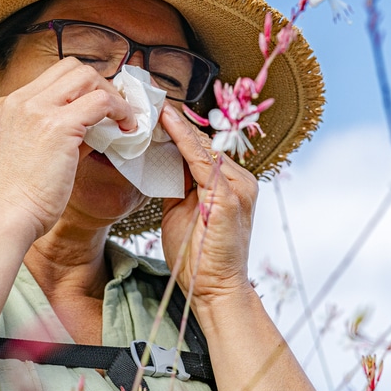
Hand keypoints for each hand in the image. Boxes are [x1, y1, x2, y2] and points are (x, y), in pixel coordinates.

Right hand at [0, 57, 135, 239]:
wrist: (6, 218)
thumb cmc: (18, 198)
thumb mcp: (31, 153)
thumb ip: (60, 132)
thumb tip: (98, 125)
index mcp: (8, 106)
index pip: (53, 77)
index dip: (83, 88)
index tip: (100, 106)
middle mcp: (20, 101)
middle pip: (71, 68)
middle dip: (99, 85)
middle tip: (116, 110)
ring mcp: (37, 110)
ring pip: (87, 77)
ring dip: (111, 95)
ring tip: (124, 119)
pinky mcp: (58, 126)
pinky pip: (101, 102)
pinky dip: (120, 111)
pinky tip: (127, 128)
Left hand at [158, 103, 257, 305]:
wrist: (213, 290)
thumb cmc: (196, 257)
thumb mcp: (182, 212)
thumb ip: (178, 185)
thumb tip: (159, 161)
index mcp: (232, 183)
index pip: (203, 148)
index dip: (178, 130)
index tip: (155, 111)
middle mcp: (240, 180)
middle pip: (204, 143)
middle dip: (176, 123)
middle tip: (149, 101)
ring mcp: (238, 187)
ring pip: (204, 147)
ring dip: (177, 126)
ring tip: (153, 105)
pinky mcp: (229, 197)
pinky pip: (203, 161)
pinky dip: (184, 140)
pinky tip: (168, 124)